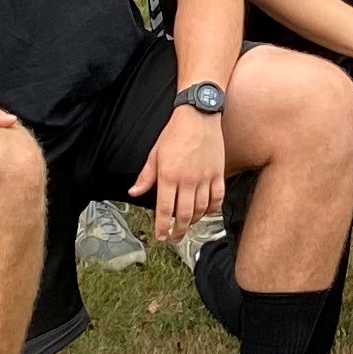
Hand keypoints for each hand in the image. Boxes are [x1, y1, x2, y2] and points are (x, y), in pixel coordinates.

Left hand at [132, 104, 227, 228]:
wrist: (198, 115)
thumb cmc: (175, 132)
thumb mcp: (154, 153)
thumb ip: (146, 176)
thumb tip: (133, 193)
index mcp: (168, 176)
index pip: (164, 209)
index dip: (162, 227)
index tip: (161, 236)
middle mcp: (187, 180)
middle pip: (183, 214)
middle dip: (178, 230)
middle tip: (175, 238)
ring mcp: (205, 177)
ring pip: (201, 209)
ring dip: (193, 221)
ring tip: (187, 225)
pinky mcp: (218, 173)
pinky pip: (217, 198)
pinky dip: (212, 209)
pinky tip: (206, 212)